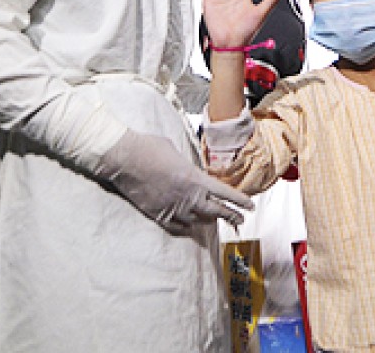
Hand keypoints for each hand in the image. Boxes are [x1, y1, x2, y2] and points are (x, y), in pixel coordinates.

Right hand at [97, 129, 254, 232]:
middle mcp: (188, 196)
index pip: (225, 193)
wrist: (125, 159)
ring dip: (207, 220)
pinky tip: (190, 225)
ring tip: (214, 221)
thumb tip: (191, 171)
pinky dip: (186, 226)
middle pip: (216, 211)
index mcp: (195, 178)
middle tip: (240, 220)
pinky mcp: (158, 214)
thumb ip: (189, 166)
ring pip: (198, 221)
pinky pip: (178, 226)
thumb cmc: (150, 148)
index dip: (240, 201)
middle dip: (231, 216)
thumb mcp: (176, 151)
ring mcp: (173, 207)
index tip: (250, 206)